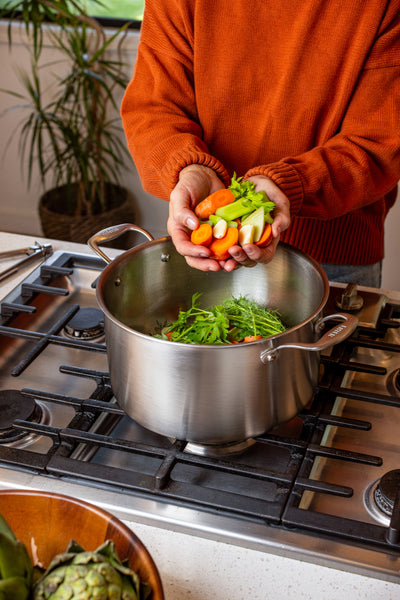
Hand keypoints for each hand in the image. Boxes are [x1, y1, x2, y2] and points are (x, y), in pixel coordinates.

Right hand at [168, 168, 290, 270]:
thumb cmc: (189, 184)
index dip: (194, 252)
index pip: (183, 247)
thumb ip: (182, 211)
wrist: (205, 175)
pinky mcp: (221, 232)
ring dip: (221, 261)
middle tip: (218, 266)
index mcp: (180, 230)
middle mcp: (193, 236)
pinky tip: (239, 252)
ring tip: (230, 264)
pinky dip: (232, 250)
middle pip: (197, 257)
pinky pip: (226, 244)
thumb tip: (192, 225)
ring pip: (212, 255)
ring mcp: (208, 235)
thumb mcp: (180, 194)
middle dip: (207, 264)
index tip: (205, 252)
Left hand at [224, 175, 290, 268]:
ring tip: (220, 259)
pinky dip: (216, 250)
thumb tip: (277, 232)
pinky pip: (221, 245)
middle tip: (233, 250)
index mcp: (267, 242)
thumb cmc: (271, 195)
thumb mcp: (281, 204)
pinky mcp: (227, 233)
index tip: (248, 246)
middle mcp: (252, 244)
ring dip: (228, 260)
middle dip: (240, 258)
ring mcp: (239, 240)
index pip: (265, 256)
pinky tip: (211, 248)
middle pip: (248, 260)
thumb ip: (282, 218)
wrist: (255, 185)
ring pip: (234, 257)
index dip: (257, 255)